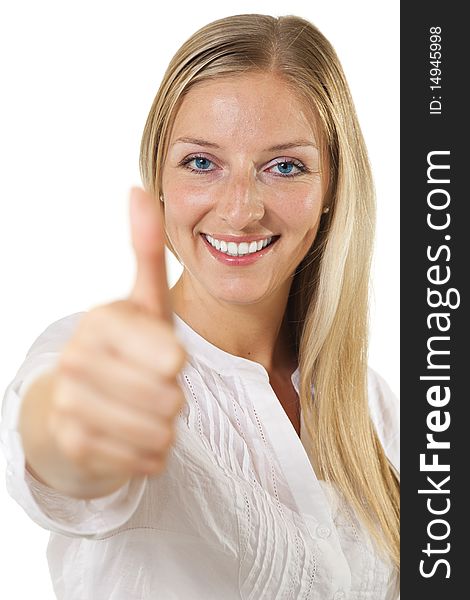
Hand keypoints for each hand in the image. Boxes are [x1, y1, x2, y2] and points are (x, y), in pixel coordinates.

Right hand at [48, 187, 185, 481]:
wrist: (75, 402)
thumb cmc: (123, 348)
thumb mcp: (142, 301)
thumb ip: (145, 249)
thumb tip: (140, 188)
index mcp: (101, 321)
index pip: (172, 360)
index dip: (176, 365)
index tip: (162, 359)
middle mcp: (77, 360)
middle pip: (169, 399)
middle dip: (172, 398)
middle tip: (153, 388)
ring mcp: (71, 405)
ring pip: (159, 432)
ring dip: (164, 426)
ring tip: (144, 409)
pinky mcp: (74, 445)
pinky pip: (145, 460)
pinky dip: (151, 453)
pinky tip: (133, 435)